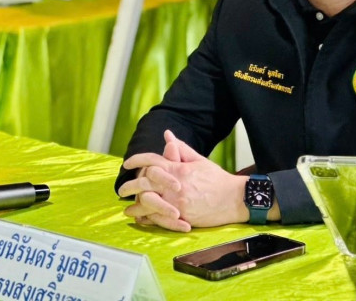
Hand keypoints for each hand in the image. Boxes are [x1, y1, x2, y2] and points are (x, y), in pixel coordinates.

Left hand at [120, 130, 248, 230]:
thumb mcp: (199, 160)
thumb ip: (180, 148)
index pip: (151, 161)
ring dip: (136, 206)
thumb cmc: (216, 178)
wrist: (234, 198)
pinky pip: (159, 219)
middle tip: (121, 190)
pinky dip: (148, 219)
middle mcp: (175, 185)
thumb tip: (167, 135)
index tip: (127, 163)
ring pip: (149, 203)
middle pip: (144, 183)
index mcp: (178, 168)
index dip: (136, 160)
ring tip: (127, 209)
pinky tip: (141, 218)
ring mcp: (177, 202)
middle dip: (129, 186)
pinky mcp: (182, 217)